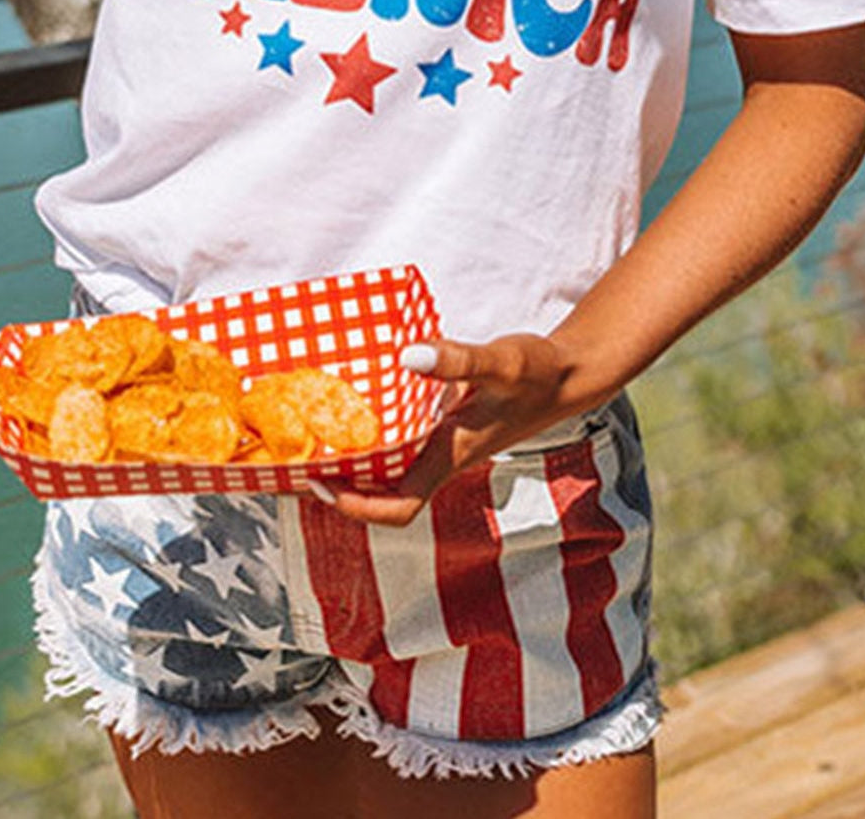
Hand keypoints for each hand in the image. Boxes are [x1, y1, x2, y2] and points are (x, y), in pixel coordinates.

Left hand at [316, 333, 598, 527]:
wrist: (569, 373)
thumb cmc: (538, 373)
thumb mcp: (500, 363)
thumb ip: (457, 359)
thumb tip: (407, 357)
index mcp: (450, 454)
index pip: (399, 507)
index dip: (357, 508)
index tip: (320, 487)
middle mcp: (440, 455)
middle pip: (381, 492)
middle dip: (338, 481)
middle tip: (294, 456)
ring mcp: (442, 441)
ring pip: (388, 465)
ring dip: (352, 455)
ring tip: (309, 429)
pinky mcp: (445, 421)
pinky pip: (400, 436)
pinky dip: (374, 426)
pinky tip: (353, 396)